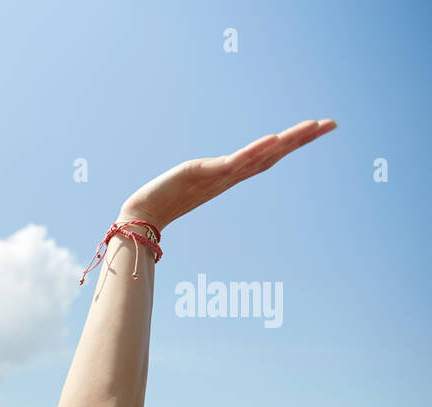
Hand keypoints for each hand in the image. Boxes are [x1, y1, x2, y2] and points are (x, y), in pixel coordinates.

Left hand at [118, 119, 335, 232]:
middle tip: (332, 123)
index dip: (294, 142)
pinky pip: (235, 162)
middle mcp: (231, 175)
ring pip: (261, 157)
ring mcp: (220, 176)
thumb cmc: (163, 200)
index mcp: (231, 175)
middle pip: (274, 154)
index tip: (320, 127)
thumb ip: (206, 174)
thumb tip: (215, 170)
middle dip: (303, 138)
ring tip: (312, 126)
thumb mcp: (192, 180)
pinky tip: (272, 139)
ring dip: (287, 141)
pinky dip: (254, 151)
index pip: (269, 155)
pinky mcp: (205, 174)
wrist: (142, 215)